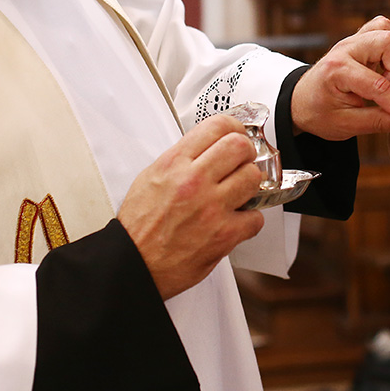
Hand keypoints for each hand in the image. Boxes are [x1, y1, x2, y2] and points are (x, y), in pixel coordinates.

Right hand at [118, 114, 264, 299]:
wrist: (134, 264)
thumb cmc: (140, 227)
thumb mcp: (150, 178)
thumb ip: (180, 160)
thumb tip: (205, 150)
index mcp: (174, 164)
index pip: (217, 126)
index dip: (234, 127)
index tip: (238, 134)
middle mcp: (194, 181)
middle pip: (240, 146)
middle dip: (246, 152)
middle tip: (243, 161)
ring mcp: (211, 208)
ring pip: (253, 177)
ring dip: (250, 184)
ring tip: (240, 191)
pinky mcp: (223, 235)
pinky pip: (256, 218)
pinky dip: (250, 220)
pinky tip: (237, 221)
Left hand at [291, 16, 389, 138]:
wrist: (301, 101)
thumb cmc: (319, 113)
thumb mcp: (346, 125)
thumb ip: (379, 122)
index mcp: (336, 71)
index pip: (377, 85)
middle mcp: (345, 49)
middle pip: (387, 41)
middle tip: (386, 89)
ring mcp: (351, 40)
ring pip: (387, 30)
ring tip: (383, 77)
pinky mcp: (358, 39)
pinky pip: (382, 28)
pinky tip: (383, 66)